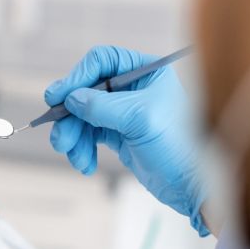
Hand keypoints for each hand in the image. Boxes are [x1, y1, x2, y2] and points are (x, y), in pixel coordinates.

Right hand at [44, 46, 208, 235]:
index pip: (101, 62)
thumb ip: (101, 106)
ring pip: (82, 115)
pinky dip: (81, 148)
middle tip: (60, 138)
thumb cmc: (179, 146)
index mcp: (145, 72)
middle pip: (85, 90)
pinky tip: (85, 164)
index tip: (56, 97)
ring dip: (72, 136)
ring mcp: (123, 111)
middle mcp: (133, 87)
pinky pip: (88, 134)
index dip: (76, 77)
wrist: (193, 186)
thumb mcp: (139, 120)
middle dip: (69, 116)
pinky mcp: (118, 133)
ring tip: (74, 156)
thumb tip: (70, 99)